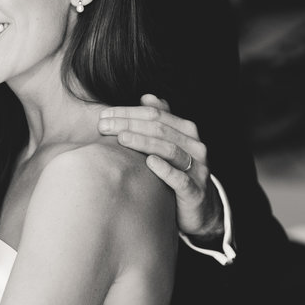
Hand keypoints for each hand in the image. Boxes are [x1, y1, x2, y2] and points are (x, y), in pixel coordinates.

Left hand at [99, 94, 223, 240]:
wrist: (201, 207)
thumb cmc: (179, 171)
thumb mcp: (171, 144)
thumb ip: (162, 120)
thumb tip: (147, 97)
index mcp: (186, 130)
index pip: (155, 114)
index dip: (128, 112)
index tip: (104, 115)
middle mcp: (194, 145)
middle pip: (159, 129)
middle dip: (129, 124)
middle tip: (103, 126)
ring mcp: (197, 168)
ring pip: (169, 149)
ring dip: (143, 142)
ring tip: (121, 138)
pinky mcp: (196, 191)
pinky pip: (180, 178)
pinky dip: (165, 169)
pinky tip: (149, 162)